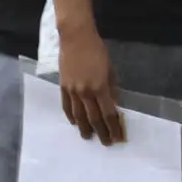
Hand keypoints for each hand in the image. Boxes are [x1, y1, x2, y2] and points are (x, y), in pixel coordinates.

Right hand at [58, 24, 124, 144]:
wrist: (76, 38)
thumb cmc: (98, 51)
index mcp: (100, 88)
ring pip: (78, 116)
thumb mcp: (111, 70)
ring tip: (89, 137)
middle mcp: (85, 93)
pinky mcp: (63, 87)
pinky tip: (75, 123)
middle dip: (101, 132)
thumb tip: (114, 105)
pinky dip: (71, 117)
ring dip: (85, 129)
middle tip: (107, 143)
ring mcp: (72, 91)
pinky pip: (67, 107)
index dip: (114, 127)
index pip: (108, 113)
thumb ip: (112, 89)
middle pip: (94, 118)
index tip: (118, 137)